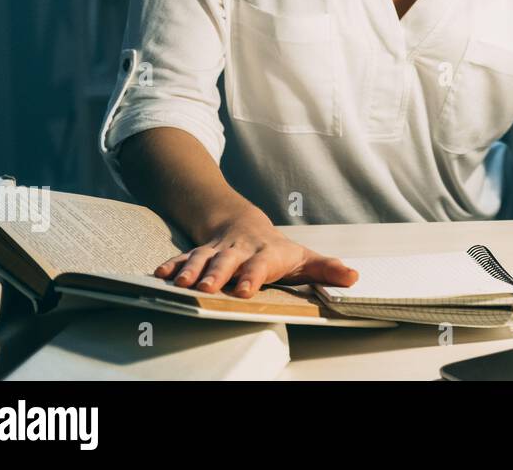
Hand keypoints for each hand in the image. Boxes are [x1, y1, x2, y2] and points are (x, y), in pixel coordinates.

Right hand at [154, 209, 358, 297]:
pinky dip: (171, 266)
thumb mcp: (304, 258)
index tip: (246, 290)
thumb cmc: (278, 249)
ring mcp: (217, 250)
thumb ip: (327, 269)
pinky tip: (159, 276)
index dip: (253, 276)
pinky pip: (183, 258)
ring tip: (179, 285)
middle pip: (227, 261)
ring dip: (191, 271)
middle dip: (217, 274)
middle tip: (209, 288)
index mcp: (266, 253)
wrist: (244, 223)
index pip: (260, 264)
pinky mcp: (199, 254)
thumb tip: (354, 278)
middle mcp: (239, 250)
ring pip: (202, 258)